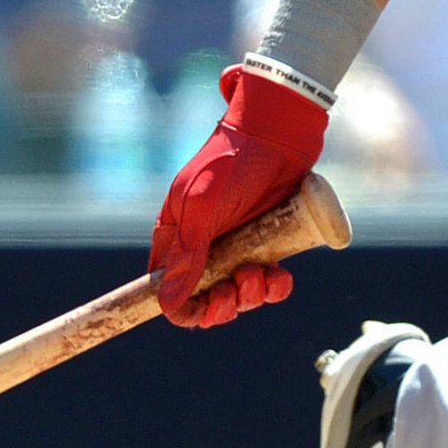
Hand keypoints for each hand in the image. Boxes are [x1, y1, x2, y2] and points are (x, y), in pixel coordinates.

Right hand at [149, 65, 321, 327]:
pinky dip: (275, 287)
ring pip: (240, 297)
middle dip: (223, 305)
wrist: (278, 137)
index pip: (167, 292)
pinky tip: (281, 273)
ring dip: (251, 294)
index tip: (203, 310)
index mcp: (176, 239)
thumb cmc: (232, 163)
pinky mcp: (266, 247)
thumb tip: (166, 304)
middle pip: (205, 302)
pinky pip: (268, 284)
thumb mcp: (203, 207)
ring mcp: (236, 250)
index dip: (183, 309)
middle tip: (235, 287)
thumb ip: (186, 255)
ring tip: (261, 270)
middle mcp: (202, 249)